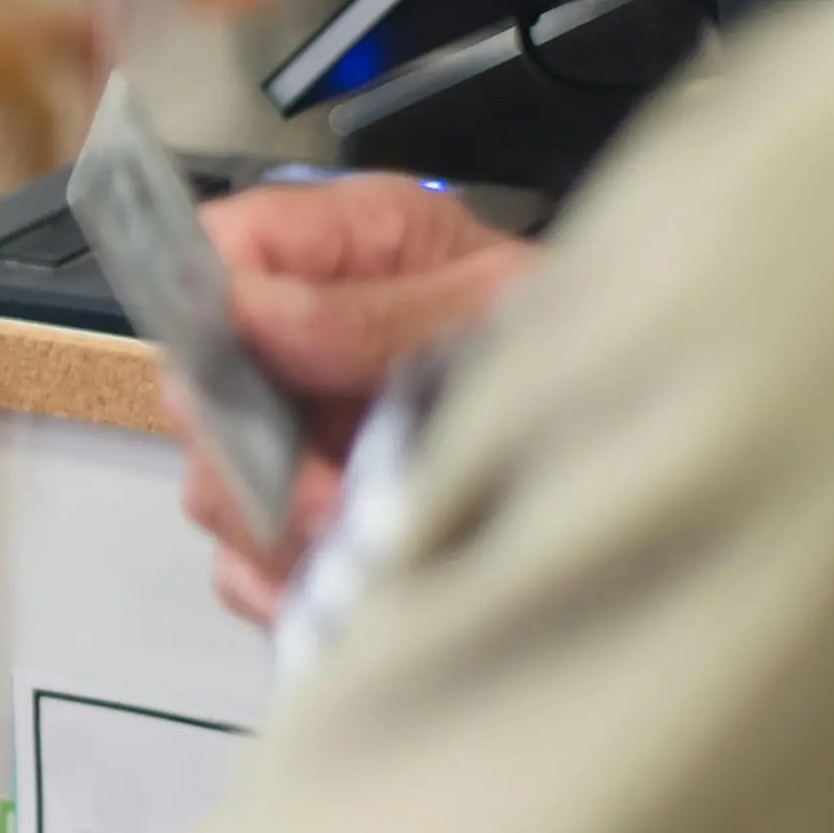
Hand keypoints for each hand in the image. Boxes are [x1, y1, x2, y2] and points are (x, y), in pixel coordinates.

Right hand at [184, 177, 535, 622]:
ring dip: (279, 528)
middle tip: (332, 498)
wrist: (637, 414)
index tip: (264, 370)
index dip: (216, 308)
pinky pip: (246, 566)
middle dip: (255, 453)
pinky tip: (351, 583)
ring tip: (367, 542)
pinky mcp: (298, 517)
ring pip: (215, 488)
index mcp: (339, 246)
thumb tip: (258, 314)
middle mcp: (292, 338)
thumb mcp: (503, 304)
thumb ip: (381, 312)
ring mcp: (290, 431)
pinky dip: (286, 585)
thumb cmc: (576, 333)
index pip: (217, 251)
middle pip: (196, 391)